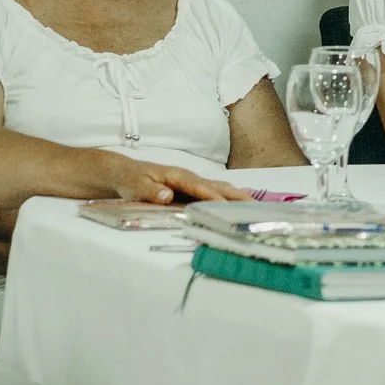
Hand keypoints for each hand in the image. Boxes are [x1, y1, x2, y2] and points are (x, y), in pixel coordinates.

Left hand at [108, 158, 245, 205]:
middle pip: (219, 186)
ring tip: (257, 211)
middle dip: (238, 197)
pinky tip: (240, 209)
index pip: (200, 188)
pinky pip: (216, 194)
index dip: (214, 197)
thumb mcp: (136, 186)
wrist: (127, 173)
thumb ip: (151, 191)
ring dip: (238, 198)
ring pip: (221, 189)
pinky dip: (230, 201)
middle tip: (257, 209)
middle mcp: (190, 178)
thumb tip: (167, 196)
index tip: (228, 208)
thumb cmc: (132, 180)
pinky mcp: (194, 191)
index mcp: (178, 176)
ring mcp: (194, 184)